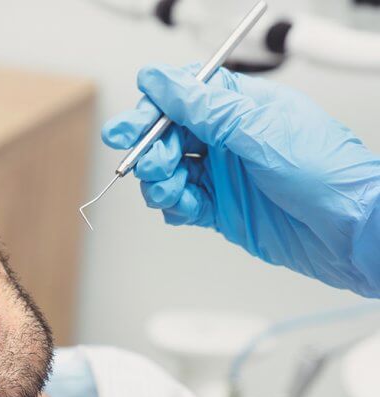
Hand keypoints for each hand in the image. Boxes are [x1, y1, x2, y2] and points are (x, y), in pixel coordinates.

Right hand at [102, 63, 379, 296]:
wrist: (350, 232)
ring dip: (159, 181)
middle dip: (150, 149)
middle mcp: (228, 139)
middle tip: (151, 164)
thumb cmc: (326, 173)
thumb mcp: (259, 130)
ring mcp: (223, 174)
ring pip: (168, 171)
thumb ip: (205, 107)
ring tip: (173, 190)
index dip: (151, 110)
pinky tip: (187, 208)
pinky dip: (174, 207)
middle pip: (167, 135)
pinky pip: (180, 204)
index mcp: (240, 108)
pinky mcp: (221, 209)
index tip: (129, 128)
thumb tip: (161, 81)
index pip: (182, 98)